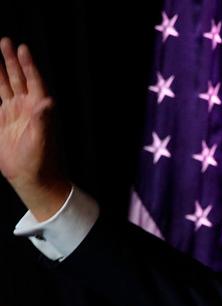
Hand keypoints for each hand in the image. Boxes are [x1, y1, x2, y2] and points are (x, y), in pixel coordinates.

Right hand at [0, 37, 69, 219]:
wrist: (31, 177)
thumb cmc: (41, 160)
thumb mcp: (42, 139)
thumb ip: (42, 119)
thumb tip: (46, 101)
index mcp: (38, 109)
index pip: (33, 81)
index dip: (28, 65)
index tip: (22, 48)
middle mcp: (27, 107)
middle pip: (18, 78)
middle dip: (12, 60)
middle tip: (5, 41)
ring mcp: (14, 114)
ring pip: (6, 86)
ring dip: (1, 70)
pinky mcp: (2, 122)